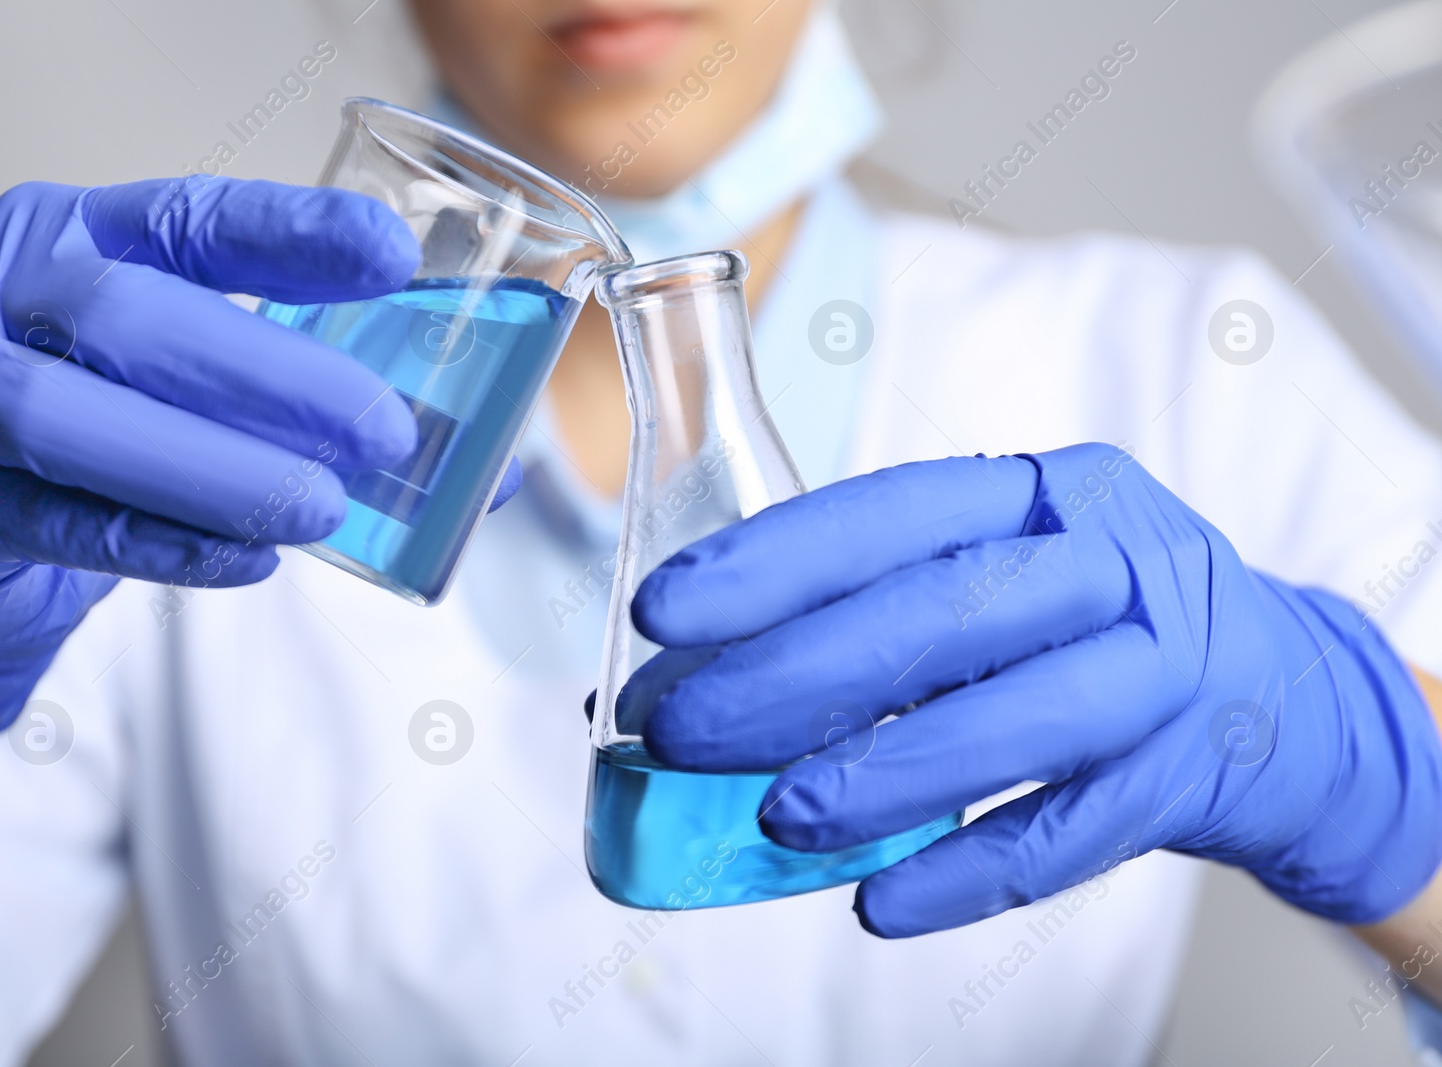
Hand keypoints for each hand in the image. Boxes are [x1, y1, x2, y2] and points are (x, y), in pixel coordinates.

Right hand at [0, 177, 424, 749]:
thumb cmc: (110, 412)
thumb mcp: (192, 365)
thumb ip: (316, 392)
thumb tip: (494, 468)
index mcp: (83, 231)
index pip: (191, 217)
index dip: (293, 234)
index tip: (395, 256)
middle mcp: (9, 294)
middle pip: (130, 319)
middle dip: (271, 377)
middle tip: (388, 433)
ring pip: (71, 423)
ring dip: (216, 470)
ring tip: (326, 509)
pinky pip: (61, 524)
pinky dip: (166, 544)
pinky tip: (252, 558)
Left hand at [628, 443, 1441, 933]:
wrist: (1282, 695)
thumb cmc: (1096, 625)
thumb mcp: (1010, 576)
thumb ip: (882, 611)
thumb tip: (700, 677)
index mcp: (1047, 493)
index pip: (895, 512)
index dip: (774, 559)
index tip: (664, 610)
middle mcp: (1115, 562)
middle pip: (947, 610)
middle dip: (797, 673)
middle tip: (681, 730)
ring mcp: (1165, 668)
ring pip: (1020, 717)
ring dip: (885, 773)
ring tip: (776, 817)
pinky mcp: (1190, 775)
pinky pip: (1073, 831)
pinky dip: (970, 870)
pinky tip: (880, 903)